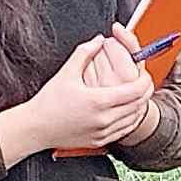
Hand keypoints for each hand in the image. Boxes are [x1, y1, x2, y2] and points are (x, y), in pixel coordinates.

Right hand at [4, 35, 159, 161]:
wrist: (35, 128)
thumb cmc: (48, 103)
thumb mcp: (66, 73)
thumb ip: (84, 53)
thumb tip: (99, 40)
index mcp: (98, 101)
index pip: (135, 91)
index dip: (145, 80)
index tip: (144, 74)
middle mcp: (104, 119)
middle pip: (139, 105)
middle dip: (145, 92)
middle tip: (144, 81)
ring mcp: (103, 132)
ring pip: (134, 119)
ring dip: (139, 106)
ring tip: (136, 95)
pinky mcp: (101, 141)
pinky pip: (125, 130)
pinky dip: (130, 119)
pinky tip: (127, 111)